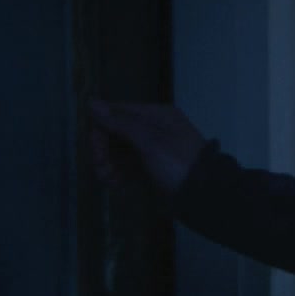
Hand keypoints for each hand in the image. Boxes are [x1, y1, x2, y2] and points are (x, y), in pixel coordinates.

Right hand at [88, 98, 208, 196]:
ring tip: (107, 179)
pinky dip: (118, 173)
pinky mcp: (150, 167)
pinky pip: (127, 166)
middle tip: (100, 167)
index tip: (95, 148)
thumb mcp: (150, 141)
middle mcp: (152, 127)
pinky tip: (115, 184)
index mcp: (156, 114)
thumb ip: (120, 123)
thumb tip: (91, 101)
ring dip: (108, 164)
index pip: (117, 112)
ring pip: (119, 151)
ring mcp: (151, 148)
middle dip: (103, 150)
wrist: (203, 194)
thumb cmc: (177, 162)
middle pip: (115, 132)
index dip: (100, 128)